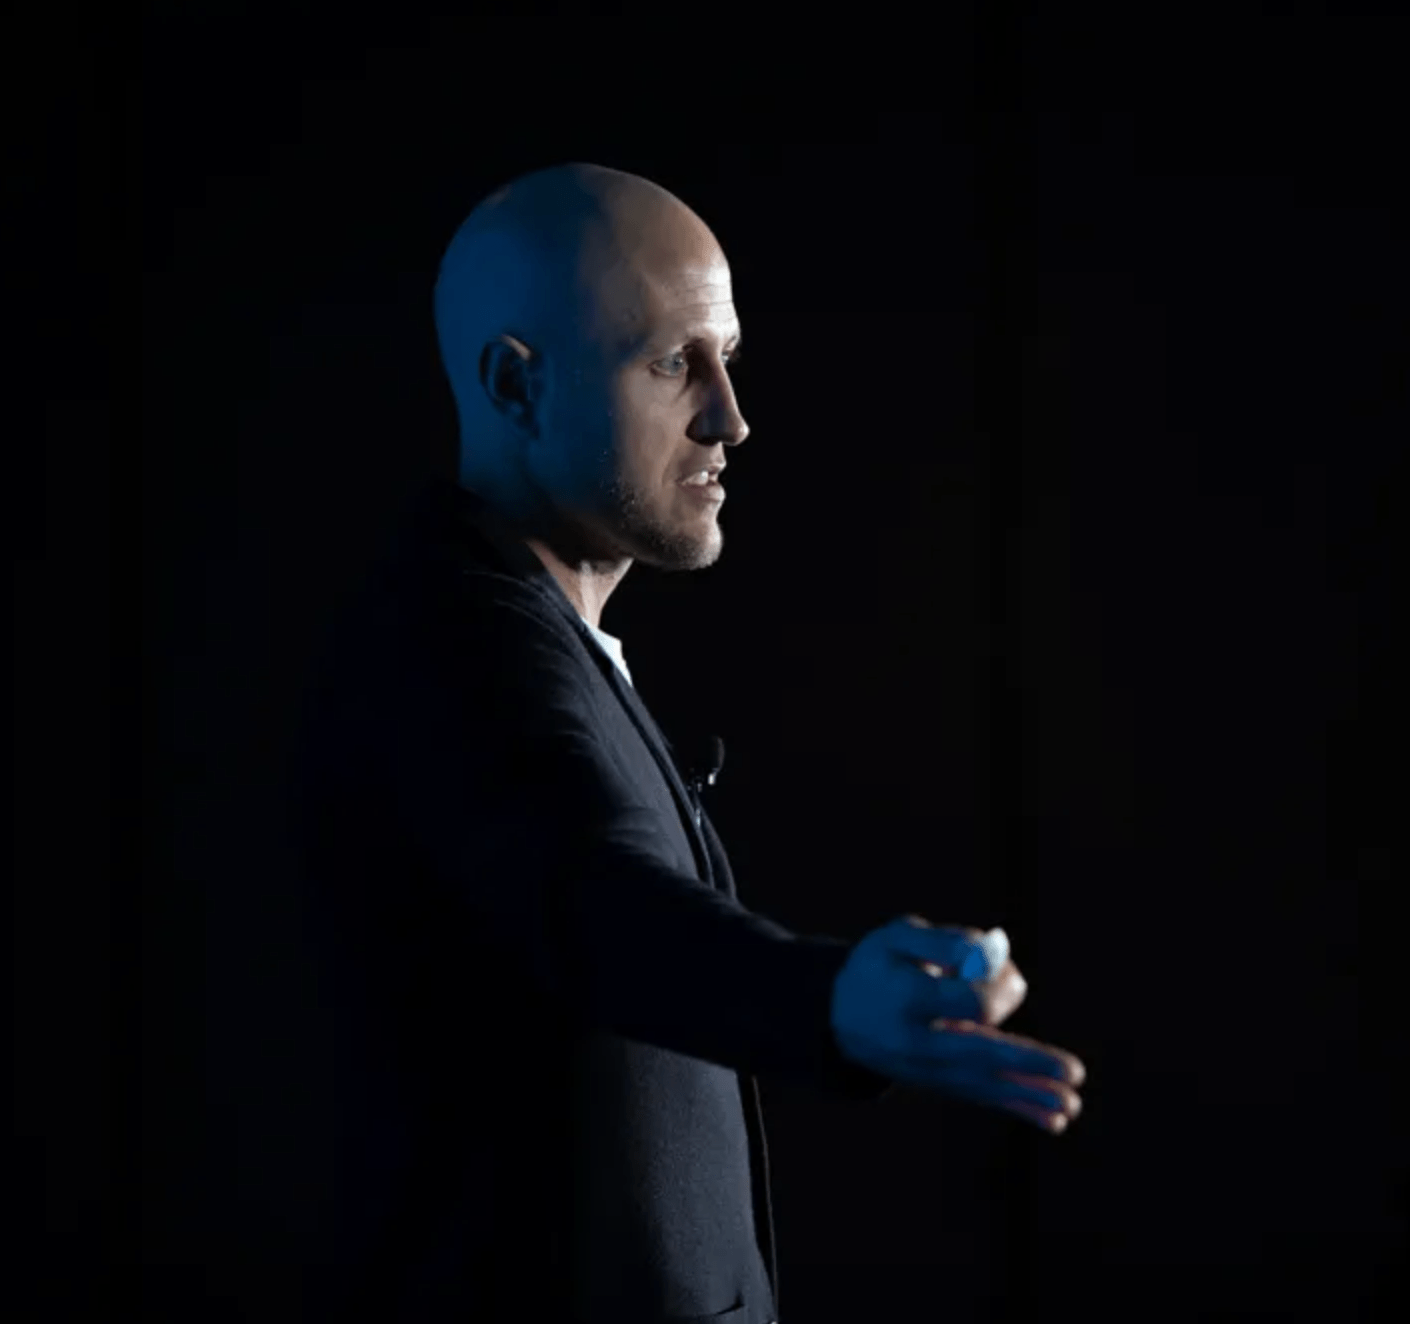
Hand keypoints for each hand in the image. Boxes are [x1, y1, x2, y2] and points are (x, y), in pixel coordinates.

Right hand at [829, 915, 1085, 1133]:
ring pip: (986, 1084)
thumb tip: (992, 951)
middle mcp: (916, 1042)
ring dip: (1032, 1096)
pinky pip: (982, 1097)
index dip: (1000, 987)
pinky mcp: (939, 1084)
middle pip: (981, 1054)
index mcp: (905, 999)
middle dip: (1030, 1064)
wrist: (840, 1016)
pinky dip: (1018, 1109)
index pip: (969, 1003)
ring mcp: (927, 1070)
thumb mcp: (896, 937)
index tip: (1009, 972)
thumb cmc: (879, 966)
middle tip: (1073, 1072)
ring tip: (1071, 1107)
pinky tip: (1053, 1123)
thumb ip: (944, 941)